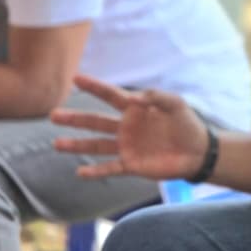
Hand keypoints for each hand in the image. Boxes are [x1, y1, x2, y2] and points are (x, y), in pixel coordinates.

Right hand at [51, 73, 207, 180]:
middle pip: (95, 121)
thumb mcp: (175, 103)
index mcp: (134, 109)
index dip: (94, 87)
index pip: (110, 95)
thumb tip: (134, 98)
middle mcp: (125, 127)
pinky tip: (80, 172)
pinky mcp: (132, 164)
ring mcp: (126, 146)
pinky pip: (110, 168)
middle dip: (75, 118)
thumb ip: (155, 96)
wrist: (197, 151)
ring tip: (56, 144)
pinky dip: (95, 171)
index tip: (75, 78)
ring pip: (96, 145)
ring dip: (77, 145)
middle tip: (53, 115)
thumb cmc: (187, 123)